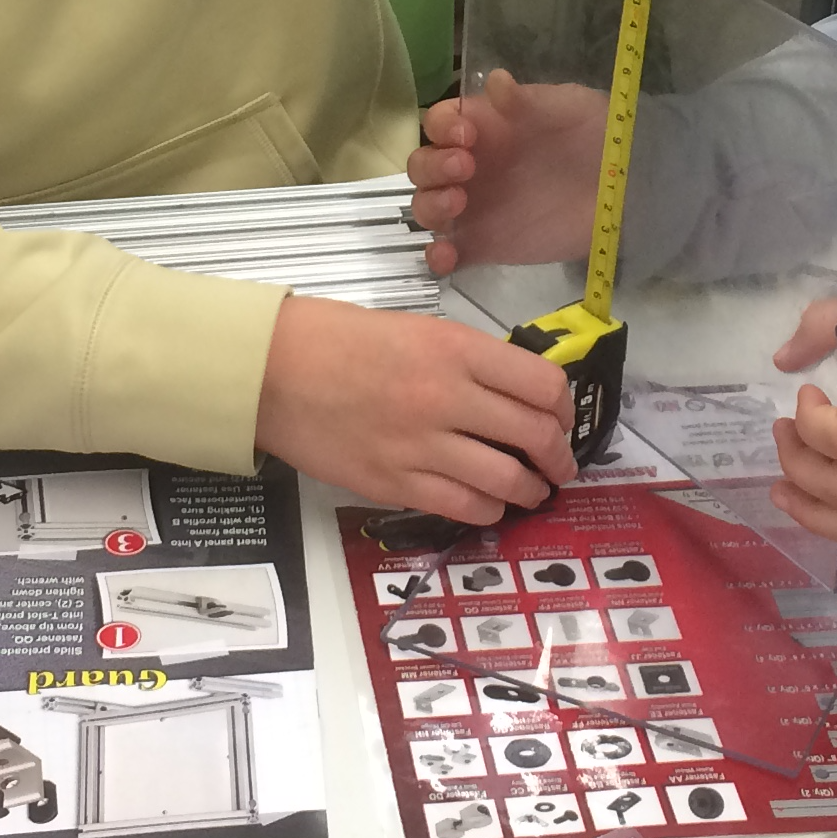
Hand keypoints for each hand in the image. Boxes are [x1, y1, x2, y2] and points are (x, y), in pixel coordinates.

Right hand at [255, 293, 575, 521]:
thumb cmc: (337, 339)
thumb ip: (466, 359)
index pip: (543, 385)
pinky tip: (491, 505)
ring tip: (534, 490)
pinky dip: (489, 509)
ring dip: (531, 490)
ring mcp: (421, 444)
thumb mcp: (416, 328)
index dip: (564, 409)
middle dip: (558, 456)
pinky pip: (463, 506)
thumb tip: (512, 391)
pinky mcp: (394, 482)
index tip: (562, 419)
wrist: (273, 370)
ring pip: (507, 479)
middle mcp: (448, 397)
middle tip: (560, 463)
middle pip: (534, 435)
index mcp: (456, 349)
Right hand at [408, 70, 607, 274]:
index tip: (467, 135)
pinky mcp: (485, 245)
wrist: (627, 185)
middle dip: (433, 165)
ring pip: (426, 208)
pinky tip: (446, 255)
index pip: (438, 123)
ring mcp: (473, 208)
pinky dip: (435, 258)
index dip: (442, 127)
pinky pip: (447, 255)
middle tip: (467, 167)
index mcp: (482, 127)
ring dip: (430, 205)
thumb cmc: (595, 135)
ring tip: (459, 204)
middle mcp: (469, 166)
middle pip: (422, 166)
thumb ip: (529, 101)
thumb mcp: (568, 107)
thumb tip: (496, 83)